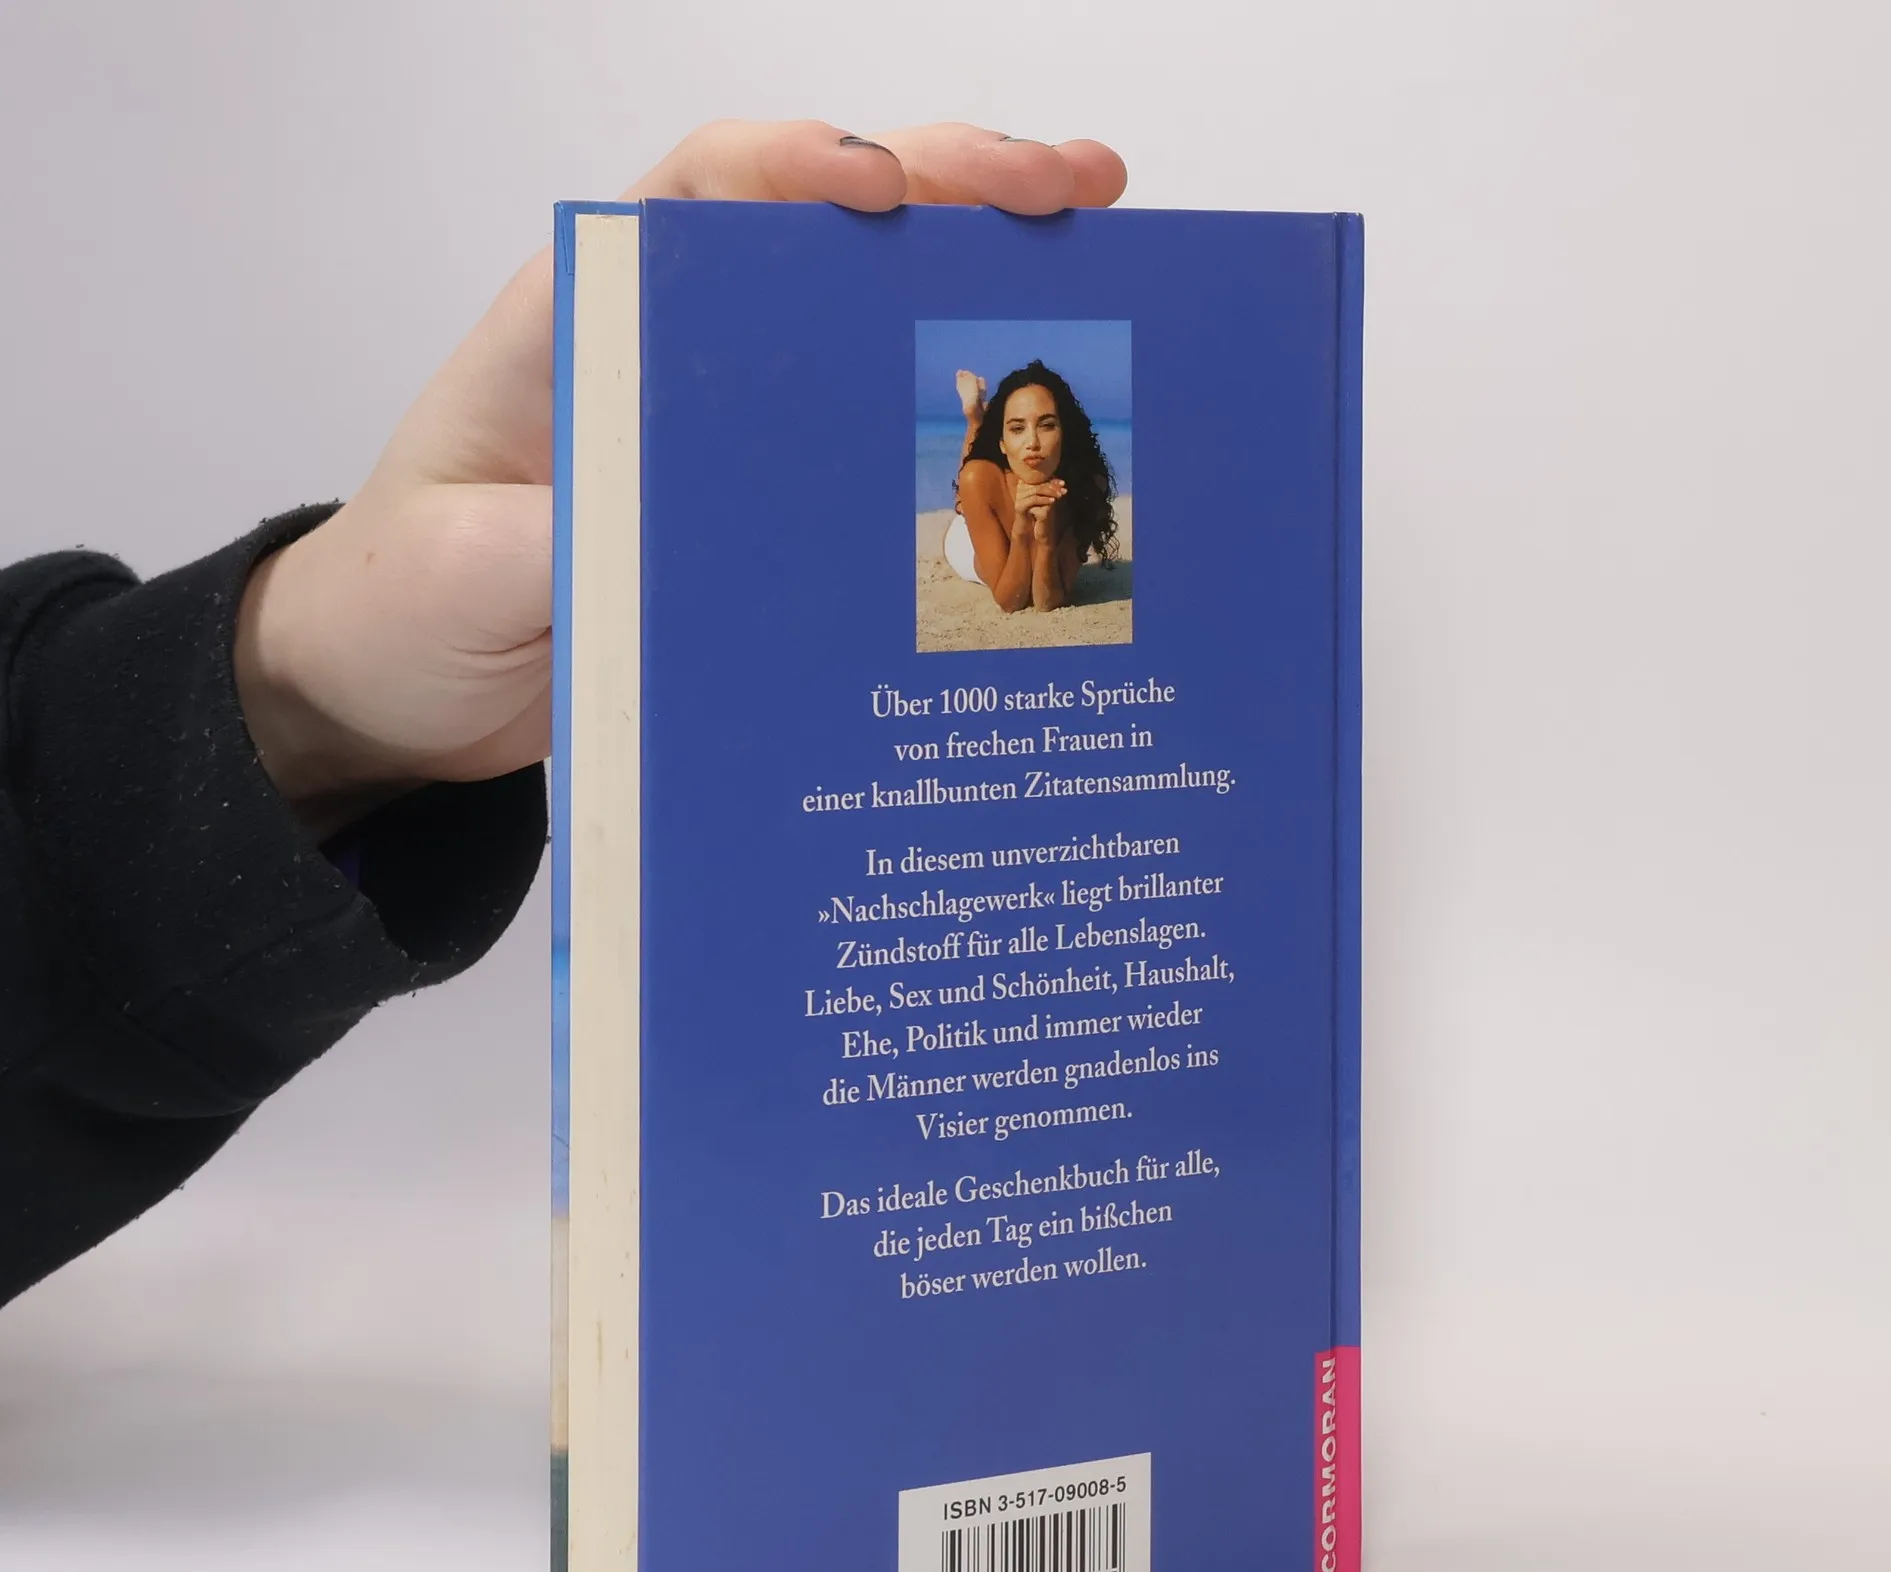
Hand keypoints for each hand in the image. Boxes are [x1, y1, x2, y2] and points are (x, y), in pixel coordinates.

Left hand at [235, 120, 1126, 831]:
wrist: (391, 694)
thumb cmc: (397, 607)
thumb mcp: (465, 576)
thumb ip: (562, 541)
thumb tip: (689, 529)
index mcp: (582, 326)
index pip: (708, 193)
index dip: (811, 164)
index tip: (897, 187)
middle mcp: (666, 356)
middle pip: (820, 233)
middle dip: (953, 192)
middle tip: (1079, 193)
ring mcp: (716, 433)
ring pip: (859, 327)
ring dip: (975, 290)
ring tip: (1105, 270)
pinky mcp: (746, 511)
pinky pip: (857, 445)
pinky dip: (941, 421)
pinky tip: (1027, 438)